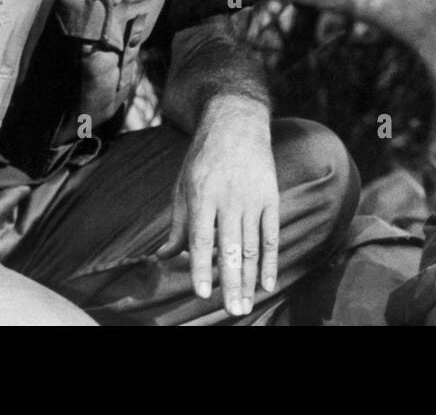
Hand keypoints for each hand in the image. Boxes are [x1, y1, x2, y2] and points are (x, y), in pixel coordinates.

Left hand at [160, 94, 278, 315]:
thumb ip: (177, 224)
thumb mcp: (183, 185)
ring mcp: (253, 198)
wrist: (237, 123)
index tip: (203, 293)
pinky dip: (270, 260)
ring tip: (246, 306)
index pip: (202, 238)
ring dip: (249, 279)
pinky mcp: (271, 198)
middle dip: (231, 283)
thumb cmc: (203, 157)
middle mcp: (230, 198)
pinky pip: (271, 234)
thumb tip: (164, 257)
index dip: (202, 267)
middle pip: (230, 248)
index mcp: (203, 195)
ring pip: (252, 246)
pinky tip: (267, 283)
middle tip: (233, 312)